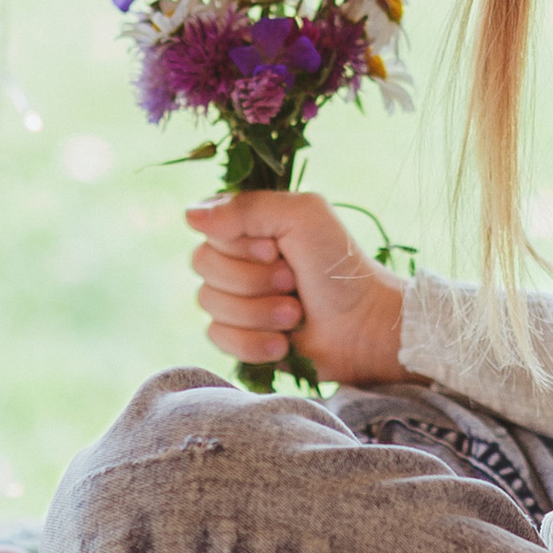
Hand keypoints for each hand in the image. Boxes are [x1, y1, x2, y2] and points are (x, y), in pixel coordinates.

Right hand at [186, 190, 408, 389]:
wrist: (363, 326)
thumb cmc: (338, 265)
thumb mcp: (302, 217)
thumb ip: (246, 208)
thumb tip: (189, 216)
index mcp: (249, 223)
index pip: (207, 225)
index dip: (238, 243)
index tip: (275, 248)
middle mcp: (236, 257)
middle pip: (203, 264)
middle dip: (252, 279)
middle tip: (292, 281)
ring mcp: (236, 297)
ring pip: (208, 302)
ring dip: (258, 312)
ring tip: (294, 314)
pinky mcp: (238, 336)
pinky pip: (216, 337)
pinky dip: (253, 342)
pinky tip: (282, 344)